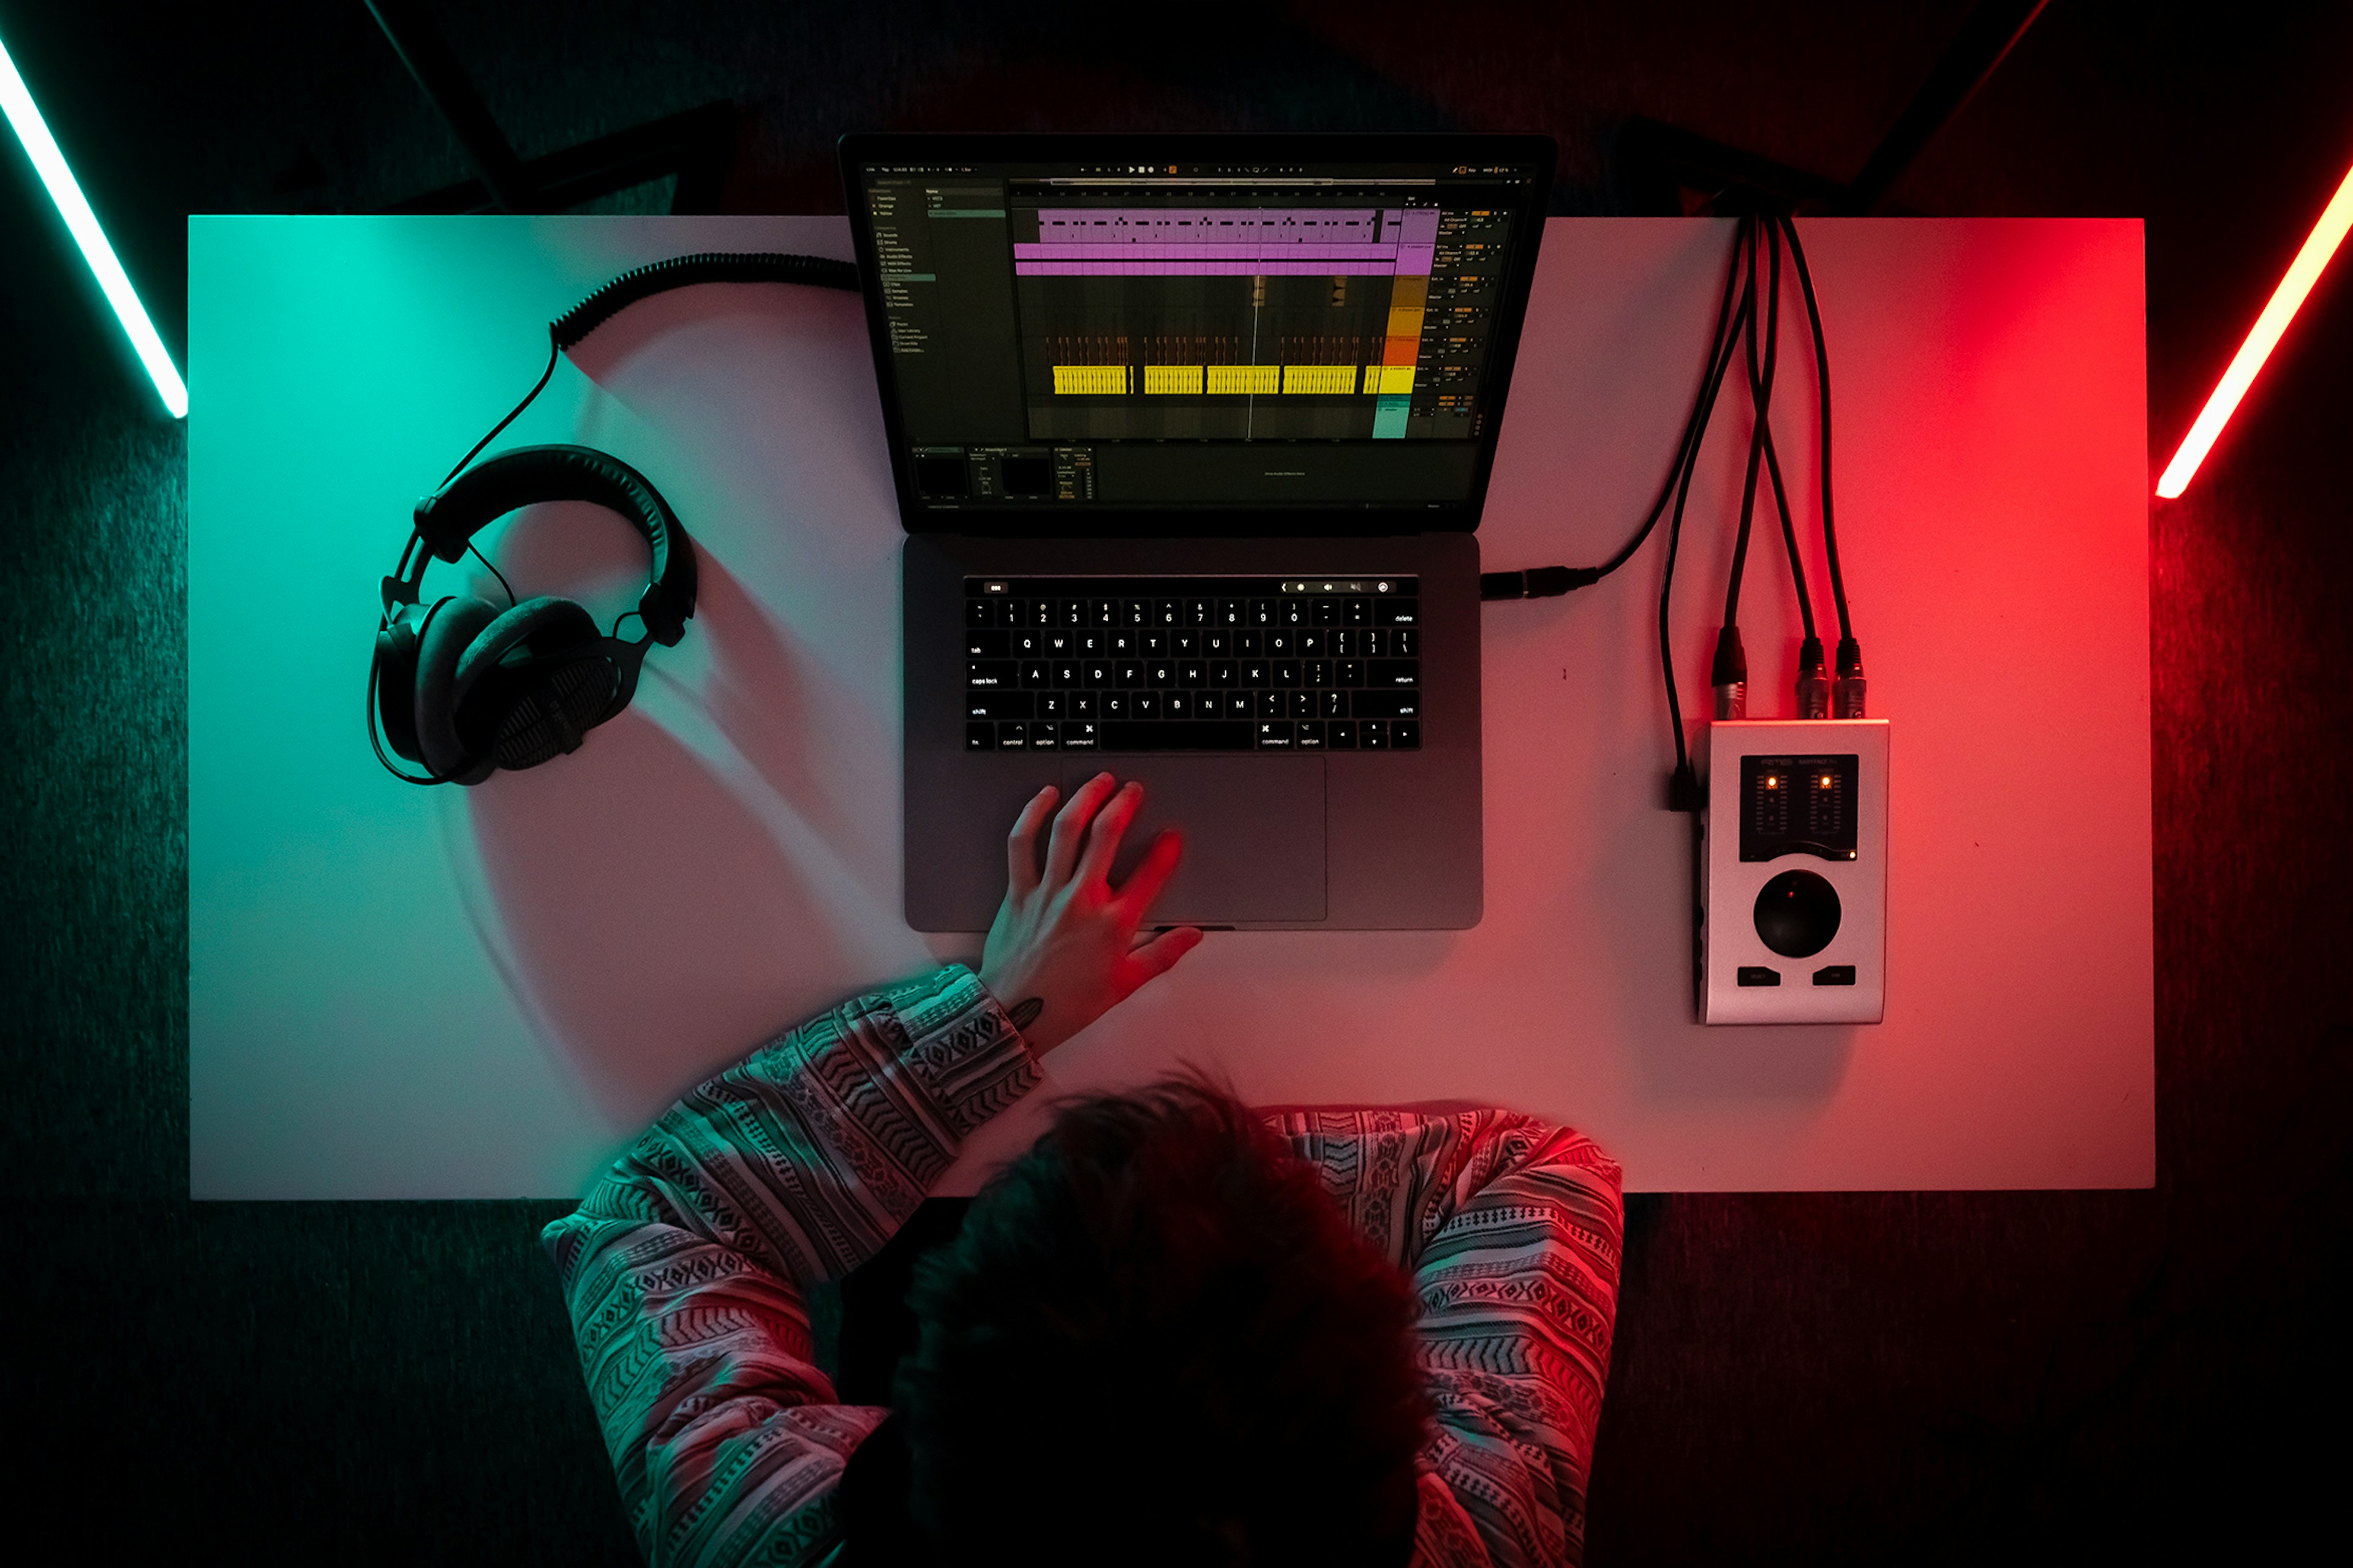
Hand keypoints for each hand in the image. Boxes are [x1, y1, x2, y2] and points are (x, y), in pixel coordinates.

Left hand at [977, 773, 1203, 1057]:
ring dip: (1085, 798)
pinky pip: (1023, 844)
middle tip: (1133, 791)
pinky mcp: (1019, 892)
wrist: (1014, 1016)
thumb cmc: (1067, 1004)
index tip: (1172, 835)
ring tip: (1099, 782)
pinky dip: (1033, 815)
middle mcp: (1082, 900)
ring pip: (1067, 830)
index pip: (1150, 875)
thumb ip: (1162, 955)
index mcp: (1113, 924)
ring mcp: (1048, 892)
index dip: (1166, 850)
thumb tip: (1192, 936)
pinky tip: (1045, 797)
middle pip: (1106, 836)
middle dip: (1124, 805)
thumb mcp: (1125, 985)